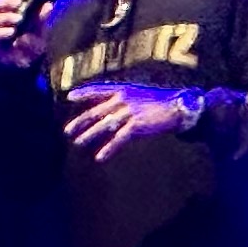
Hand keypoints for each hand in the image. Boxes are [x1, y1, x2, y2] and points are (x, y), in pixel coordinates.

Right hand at [0, 0, 43, 67]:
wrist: (27, 66)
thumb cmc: (33, 45)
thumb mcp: (41, 31)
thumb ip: (42, 19)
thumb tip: (48, 5)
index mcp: (15, 12)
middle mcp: (4, 18)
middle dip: (9, 2)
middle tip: (20, 4)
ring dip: (7, 17)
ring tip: (19, 19)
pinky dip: (2, 32)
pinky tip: (11, 32)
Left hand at [62, 83, 201, 161]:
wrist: (180, 107)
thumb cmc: (162, 102)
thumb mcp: (141, 95)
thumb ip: (125, 100)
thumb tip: (110, 111)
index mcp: (125, 89)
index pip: (99, 89)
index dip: (84, 93)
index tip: (70, 96)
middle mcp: (124, 99)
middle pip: (97, 111)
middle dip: (81, 121)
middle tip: (68, 131)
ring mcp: (130, 112)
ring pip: (104, 125)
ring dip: (89, 135)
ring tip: (78, 143)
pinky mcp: (137, 125)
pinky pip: (118, 139)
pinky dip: (108, 149)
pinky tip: (100, 157)